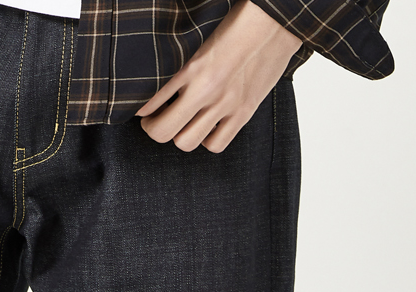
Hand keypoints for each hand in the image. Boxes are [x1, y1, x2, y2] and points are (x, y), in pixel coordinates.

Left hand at [141, 7, 299, 138]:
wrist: (275, 22)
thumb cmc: (239, 22)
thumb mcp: (202, 38)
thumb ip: (183, 62)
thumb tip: (165, 80)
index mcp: (191, 66)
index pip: (151, 99)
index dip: (141, 109)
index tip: (142, 109)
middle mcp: (205, 89)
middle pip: (163, 131)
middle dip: (153, 128)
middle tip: (154, 122)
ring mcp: (225, 105)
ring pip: (186, 142)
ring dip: (179, 135)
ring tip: (180, 124)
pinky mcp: (243, 113)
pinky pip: (215, 144)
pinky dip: (206, 140)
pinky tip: (206, 127)